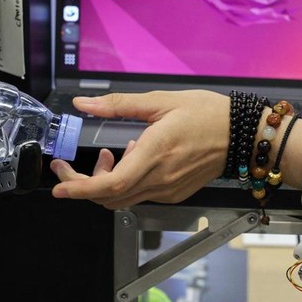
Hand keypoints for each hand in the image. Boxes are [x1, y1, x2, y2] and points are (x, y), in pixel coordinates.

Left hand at [50, 90, 229, 208]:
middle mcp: (160, 179)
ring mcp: (167, 190)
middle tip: (69, 166)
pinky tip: (136, 158)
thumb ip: (119, 104)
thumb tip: (85, 104)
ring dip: (105, 183)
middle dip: (82, 185)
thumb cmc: (207, 114)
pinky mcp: (174, 194)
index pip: (110, 185)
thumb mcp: (160, 101)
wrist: (242, 135)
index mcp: (155, 154)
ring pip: (122, 199)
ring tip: (113, 154)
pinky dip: (126, 183)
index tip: (59, 186)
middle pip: (109, 197)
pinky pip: (140, 196)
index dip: (80, 189)